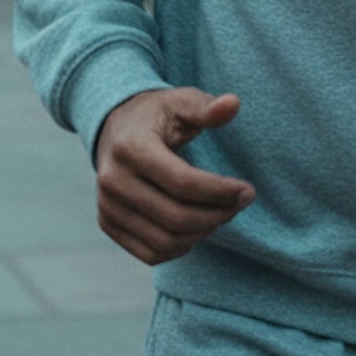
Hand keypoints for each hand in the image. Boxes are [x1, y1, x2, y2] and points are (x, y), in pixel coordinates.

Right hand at [94, 88, 255, 264]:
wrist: (114, 129)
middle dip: (216, 215)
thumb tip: (233, 104)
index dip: (220, 191)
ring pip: (165, 241)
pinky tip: (198, 228)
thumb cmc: (156, 114)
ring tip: (221, 213)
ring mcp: (107, 206)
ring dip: (202, 233)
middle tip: (239, 204)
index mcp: (131, 147)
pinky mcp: (108, 224)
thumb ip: (206, 108)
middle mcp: (113, 180)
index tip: (248, 191)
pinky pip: (150, 253)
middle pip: (175, 217)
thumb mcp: (180, 102)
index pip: (183, 183)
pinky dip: (180, 248)